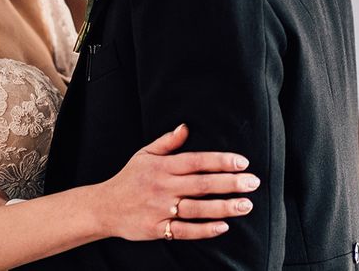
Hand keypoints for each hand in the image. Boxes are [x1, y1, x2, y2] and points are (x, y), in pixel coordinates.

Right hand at [94, 124, 258, 241]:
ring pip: (197, 208)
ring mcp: (161, 209)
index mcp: (161, 166)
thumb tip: (186, 127)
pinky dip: (205, 229)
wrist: (105, 206)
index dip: (219, 161)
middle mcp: (163, 186)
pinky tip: (223, 226)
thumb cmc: (129, 178)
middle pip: (201, 184)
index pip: (195, 161)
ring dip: (223, 207)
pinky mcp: (158, 228)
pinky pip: (185, 230)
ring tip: (246, 205)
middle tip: (253, 183)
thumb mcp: (144, 154)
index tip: (241, 162)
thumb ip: (167, 142)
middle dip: (229, 183)